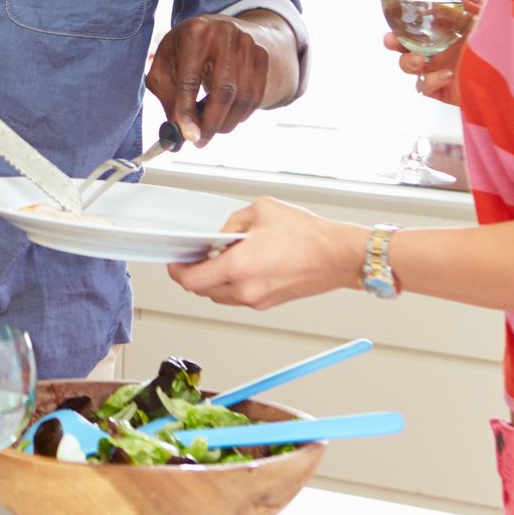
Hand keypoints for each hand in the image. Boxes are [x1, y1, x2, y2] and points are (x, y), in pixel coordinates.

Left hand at [147, 14, 273, 145]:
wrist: (216, 28)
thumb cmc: (183, 51)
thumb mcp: (164, 65)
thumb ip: (167, 96)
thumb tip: (177, 132)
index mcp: (194, 33)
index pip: (190, 79)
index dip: (187, 111)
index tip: (188, 137)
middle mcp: (224, 34)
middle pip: (223, 90)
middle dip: (211, 123)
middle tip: (200, 141)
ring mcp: (247, 44)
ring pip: (243, 96)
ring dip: (227, 122)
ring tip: (210, 130)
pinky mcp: (261, 56)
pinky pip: (256, 95)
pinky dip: (241, 114)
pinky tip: (227, 118)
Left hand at [168, 198, 364, 309]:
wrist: (338, 256)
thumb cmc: (308, 235)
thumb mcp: (261, 211)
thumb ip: (233, 222)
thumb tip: (221, 234)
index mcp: (239, 266)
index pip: (191, 280)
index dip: (177, 271)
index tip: (175, 261)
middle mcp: (245, 289)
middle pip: (202, 291)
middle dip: (195, 273)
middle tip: (196, 256)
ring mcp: (257, 300)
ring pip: (220, 296)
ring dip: (213, 281)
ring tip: (220, 258)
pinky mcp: (269, 303)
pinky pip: (238, 298)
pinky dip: (232, 284)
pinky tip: (241, 266)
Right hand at [384, 0, 485, 105]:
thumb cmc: (507, 44)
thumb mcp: (494, 18)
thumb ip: (481, 4)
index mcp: (448, 29)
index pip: (419, 20)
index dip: (403, 14)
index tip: (396, 6)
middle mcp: (441, 49)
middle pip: (405, 44)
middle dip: (393, 41)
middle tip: (392, 39)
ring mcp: (441, 69)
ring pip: (410, 66)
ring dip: (407, 62)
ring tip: (419, 61)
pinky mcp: (445, 90)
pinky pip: (426, 87)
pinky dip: (431, 81)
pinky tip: (447, 75)